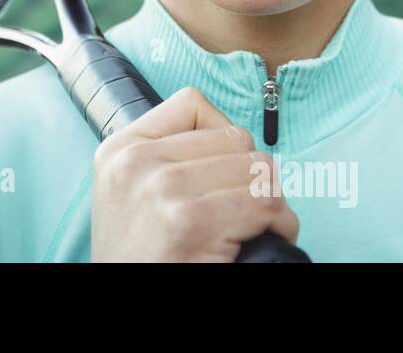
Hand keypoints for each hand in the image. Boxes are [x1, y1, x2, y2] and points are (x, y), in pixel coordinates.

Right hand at [90, 86, 300, 261]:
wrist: (125, 297)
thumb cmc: (138, 255)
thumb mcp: (127, 191)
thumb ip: (162, 155)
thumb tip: (231, 139)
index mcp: (121, 149)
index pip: (192, 104)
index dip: (222, 137)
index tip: (221, 171)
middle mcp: (138, 163)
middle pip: (235, 139)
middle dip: (251, 175)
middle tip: (245, 207)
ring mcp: (165, 189)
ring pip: (258, 169)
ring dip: (270, 201)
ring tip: (255, 224)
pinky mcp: (193, 221)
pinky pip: (266, 204)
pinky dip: (281, 224)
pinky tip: (264, 238)